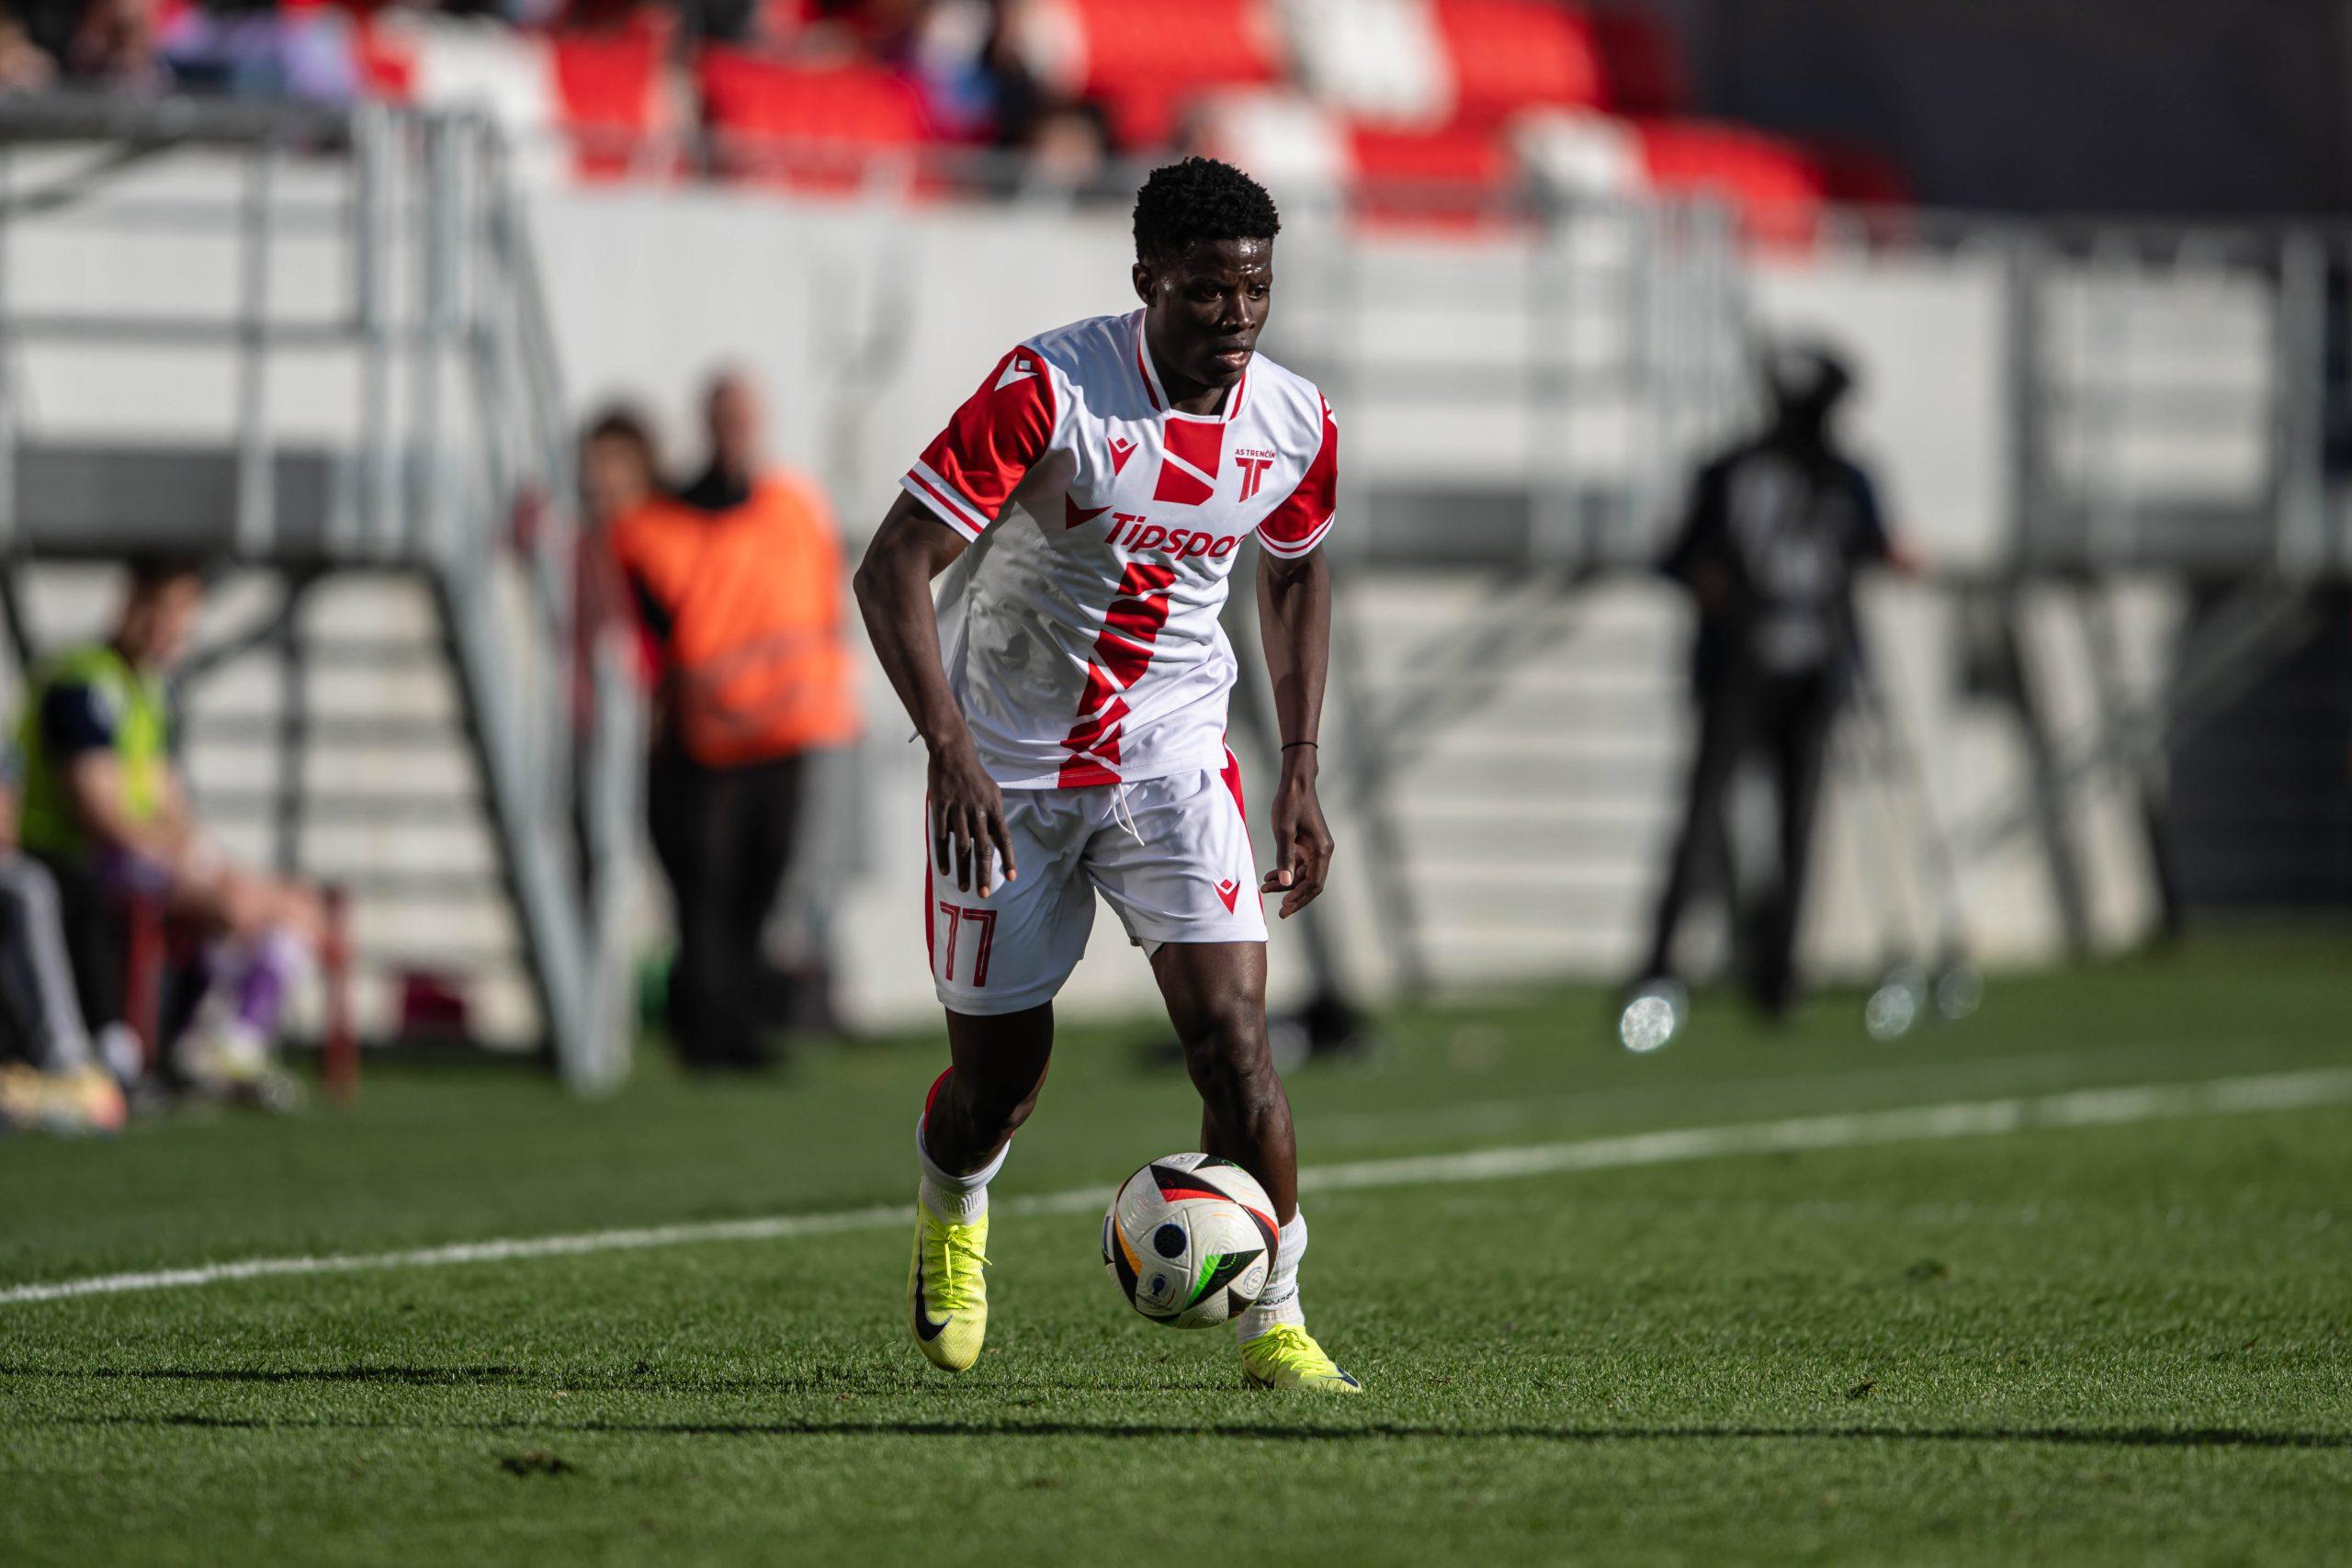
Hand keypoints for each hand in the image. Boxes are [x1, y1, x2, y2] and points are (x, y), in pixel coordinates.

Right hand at [927, 735, 1015, 896]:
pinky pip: (942, 836)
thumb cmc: (975, 775)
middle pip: (982, 848)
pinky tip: (944, 870)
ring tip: (965, 887)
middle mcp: (978, 811)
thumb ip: (994, 816)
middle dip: (984, 873)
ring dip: (963, 870)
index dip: (1009, 859)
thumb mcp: (993, 792)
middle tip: (984, 893)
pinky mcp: (941, 808)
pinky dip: (943, 855)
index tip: (1011, 878)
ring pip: (961, 847)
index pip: (1005, 838)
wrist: (953, 753)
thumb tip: (998, 840)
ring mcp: (958, 810)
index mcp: (994, 808)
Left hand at [1259, 752, 1333, 918]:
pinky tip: (1269, 877)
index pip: (1313, 883)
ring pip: (1303, 875)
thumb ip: (1284, 858)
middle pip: (1310, 883)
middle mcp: (1322, 851)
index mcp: (1322, 850)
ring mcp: (1316, 848)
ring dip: (1286, 883)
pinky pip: (1299, 865)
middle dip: (1294, 896)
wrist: (1296, 783)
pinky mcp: (1308, 844)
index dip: (1299, 898)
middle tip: (1279, 911)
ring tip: (1265, 888)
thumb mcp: (1283, 831)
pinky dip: (1286, 872)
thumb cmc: (1290, 803)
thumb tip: (1286, 882)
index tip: (1284, 908)